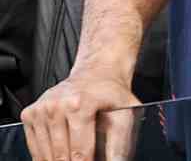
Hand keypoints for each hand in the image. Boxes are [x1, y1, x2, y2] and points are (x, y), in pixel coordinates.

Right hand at [20, 73, 138, 160]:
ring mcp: (41, 109)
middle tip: (82, 160)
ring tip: (71, 157)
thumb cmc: (110, 93)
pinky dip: (44, 155)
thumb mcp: (126, 112)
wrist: (97, 72)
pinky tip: (57, 154)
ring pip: (45, 154)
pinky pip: (34, 146)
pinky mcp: (30, 114)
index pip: (80, 151)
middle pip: (61, 155)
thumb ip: (120, 141)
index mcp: (80, 104)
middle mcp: (57, 105)